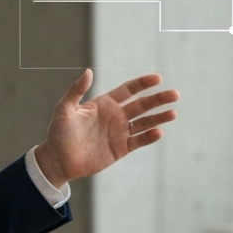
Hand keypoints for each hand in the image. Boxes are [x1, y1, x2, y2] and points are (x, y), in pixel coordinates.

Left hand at [33, 70, 178, 187]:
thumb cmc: (59, 133)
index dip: (143, 83)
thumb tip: (89, 71)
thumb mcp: (65, 109)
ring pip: (144, 123)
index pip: (128, 90)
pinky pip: (138, 141)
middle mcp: (115, 116)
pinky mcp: (120, 149)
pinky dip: (149, 137)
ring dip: (159, 117)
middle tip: (175, 94)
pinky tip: (158, 132)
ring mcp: (119, 133)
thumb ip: (76, 90)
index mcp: (104, 103)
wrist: (58, 160)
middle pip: (142, 105)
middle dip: (158, 99)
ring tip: (173, 113)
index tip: (158, 78)